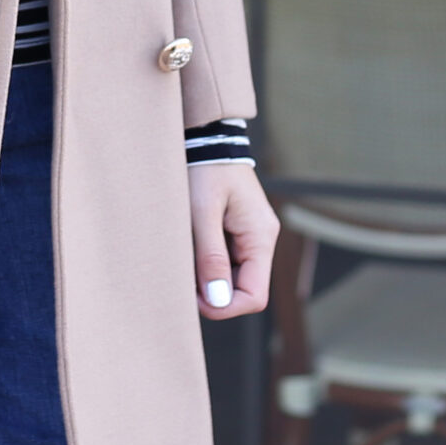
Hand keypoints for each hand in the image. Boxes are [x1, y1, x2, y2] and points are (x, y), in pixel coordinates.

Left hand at [189, 162, 277, 318]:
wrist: (208, 137)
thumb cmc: (205, 169)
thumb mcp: (202, 212)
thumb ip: (211, 256)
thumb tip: (218, 300)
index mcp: (261, 237)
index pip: (255, 296)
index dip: (225, 307)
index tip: (195, 298)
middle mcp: (262, 239)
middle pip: (244, 289)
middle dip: (214, 292)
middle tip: (183, 278)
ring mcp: (252, 235)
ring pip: (234, 277)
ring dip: (209, 277)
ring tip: (184, 257)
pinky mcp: (239, 229)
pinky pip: (228, 260)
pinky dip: (208, 262)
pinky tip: (190, 247)